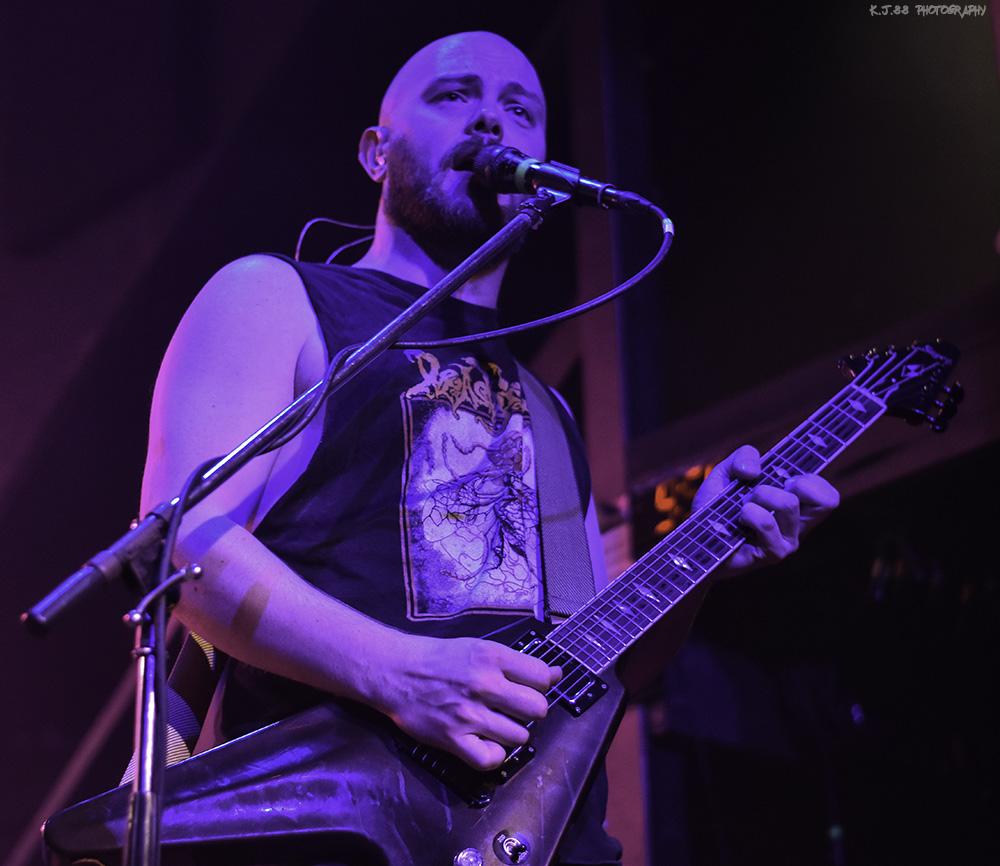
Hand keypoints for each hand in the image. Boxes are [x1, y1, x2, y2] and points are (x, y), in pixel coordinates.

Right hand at [374, 633, 561, 770]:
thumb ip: (517, 664)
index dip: (541, 685)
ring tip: (496, 723)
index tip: (529, 687)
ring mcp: (468, 714)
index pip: (542, 678)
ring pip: (519, 736)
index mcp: (491, 657)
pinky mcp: (453, 738)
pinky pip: (491, 758)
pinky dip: (493, 754)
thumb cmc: (438, 659)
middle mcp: (483, 684)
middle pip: (537, 709)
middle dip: (531, 711)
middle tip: (514, 708)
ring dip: (512, 733)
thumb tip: (555, 674)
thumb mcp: (479, 648)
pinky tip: (486, 742)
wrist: (396, 671)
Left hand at [693, 445, 838, 576]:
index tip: (784, 479)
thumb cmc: (716, 509)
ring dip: (760, 494)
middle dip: (793, 483)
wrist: (696, 541)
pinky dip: (748, 512)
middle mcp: (797, 527)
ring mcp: (787, 542)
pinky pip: (766, 520)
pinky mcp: (772, 554)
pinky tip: (737, 520)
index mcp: (797, 508)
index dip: (811, 480)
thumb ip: (742, 457)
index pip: (829, 497)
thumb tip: (755, 471)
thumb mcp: (726, 473)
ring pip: (789, 503)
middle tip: (765, 491)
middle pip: (827, 500)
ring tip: (742, 505)